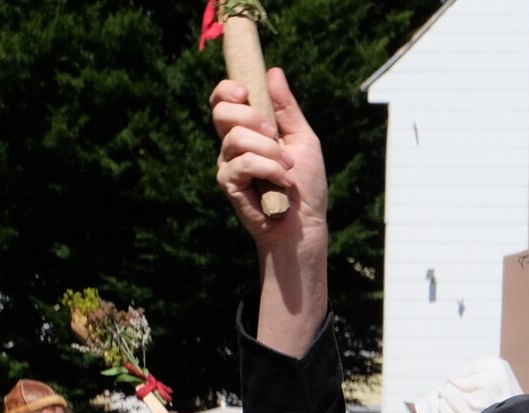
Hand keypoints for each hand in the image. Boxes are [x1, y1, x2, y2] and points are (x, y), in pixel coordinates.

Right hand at [210, 69, 327, 258]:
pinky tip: (283, 182)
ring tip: (287, 167)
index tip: (245, 92)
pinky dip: (269, 169)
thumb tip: (273, 72)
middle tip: (275, 136)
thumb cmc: (306, 185)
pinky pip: (243, 163)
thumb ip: (287, 109)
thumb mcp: (304, 140)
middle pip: (221, 111)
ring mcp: (228, 163)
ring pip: (236, 137)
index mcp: (248, 130)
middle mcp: (233, 144)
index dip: (228, 90)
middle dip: (252, 118)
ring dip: (269, 150)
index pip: (223, 100)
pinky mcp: (228, 182)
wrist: (305, 224)